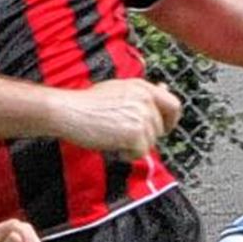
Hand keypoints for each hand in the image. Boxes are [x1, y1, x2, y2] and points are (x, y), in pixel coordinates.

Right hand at [53, 78, 181, 159]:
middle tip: (124, 137)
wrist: (69, 111)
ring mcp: (142, 116)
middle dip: (145, 137)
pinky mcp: (135, 133)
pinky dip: (126, 154)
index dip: (170, 120)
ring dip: (133, 145)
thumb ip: (141, 94)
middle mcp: (146, 99)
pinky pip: (140, 153)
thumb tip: (164, 89)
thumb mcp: (118, 90)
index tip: (162, 129)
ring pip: (150, 143)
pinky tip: (111, 144)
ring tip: (111, 136)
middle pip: (160, 129)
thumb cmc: (86, 103)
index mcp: (143, 87)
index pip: (173, 105)